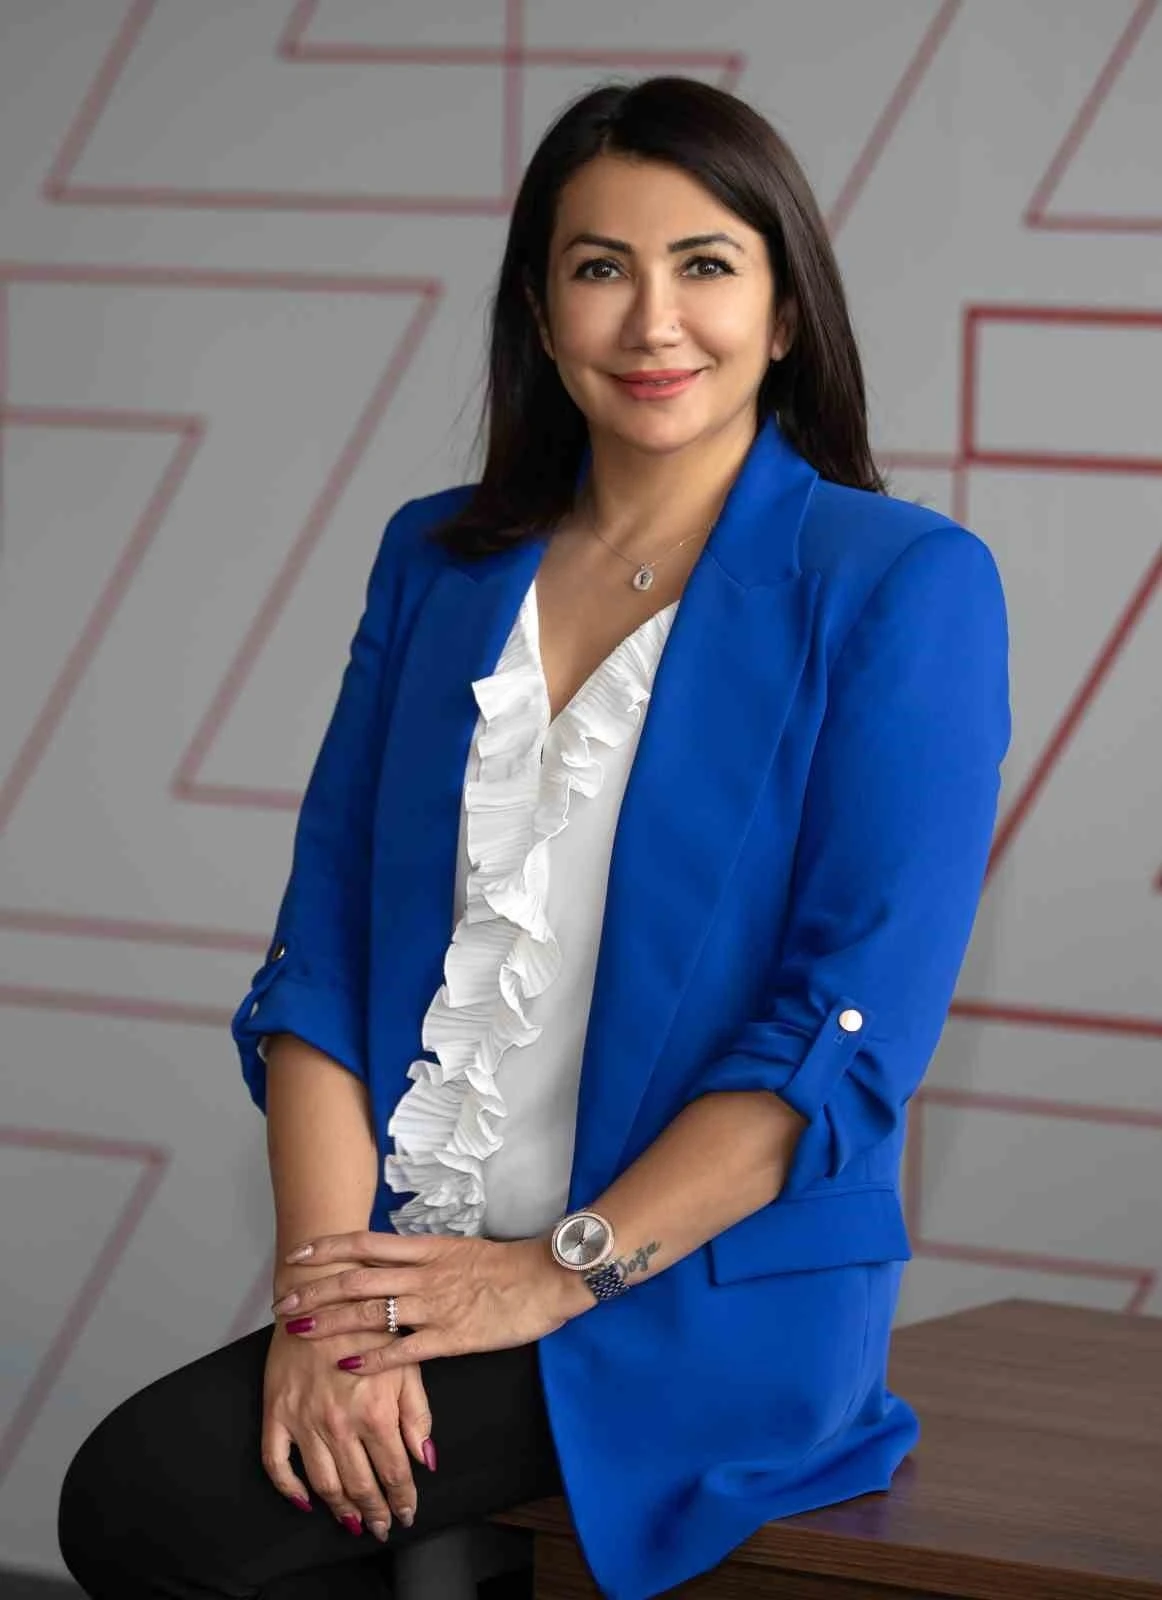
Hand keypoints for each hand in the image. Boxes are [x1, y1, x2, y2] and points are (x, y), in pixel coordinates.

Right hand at [260, 1267, 434, 1540]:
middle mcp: (339, 1422)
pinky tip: (303, 1500)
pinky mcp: (277, 1412)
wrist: (322, 1289)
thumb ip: (417, 1412)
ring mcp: (304, 1420)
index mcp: (375, 1410)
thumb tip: (425, 1458)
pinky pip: (277, 1463)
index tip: (407, 1514)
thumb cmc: (370, 1320)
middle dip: (375, 1511)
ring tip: (353, 1521)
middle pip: (359, 1485)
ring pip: (323, 1482)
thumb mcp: (406, 1361)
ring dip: (340, 1509)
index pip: (393, 1472)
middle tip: (382, 1526)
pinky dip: (288, 1488)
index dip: (402, 1499)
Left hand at [270, 1230, 581, 1375]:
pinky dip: (372, 1358)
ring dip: (330, 1323)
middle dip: (315, 1291)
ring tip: (298, 1331)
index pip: (364, 1244)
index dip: (326, 1249)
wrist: (547, 1278)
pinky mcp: (451, 1337)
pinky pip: (403, 1350)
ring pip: (370, 1314)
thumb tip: (388, 1259)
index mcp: (426, 1249)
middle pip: (356, 1280)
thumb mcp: (459, 1250)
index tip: (296, 1256)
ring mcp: (435, 1306)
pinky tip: (346, 1365)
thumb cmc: (507, 1265)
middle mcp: (423, 1274)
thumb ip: (423, 1258)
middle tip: (282, 1302)